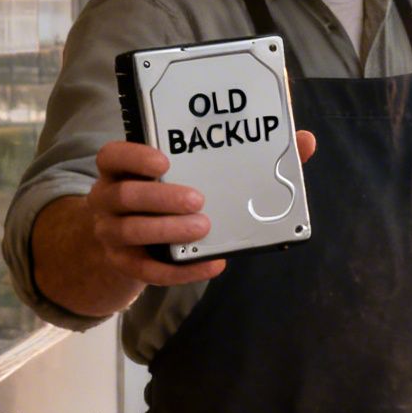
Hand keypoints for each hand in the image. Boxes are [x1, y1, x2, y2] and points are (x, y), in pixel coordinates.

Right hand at [84, 130, 317, 288]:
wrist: (125, 245)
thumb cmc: (167, 196)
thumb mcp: (187, 173)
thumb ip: (240, 156)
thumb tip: (303, 140)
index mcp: (121, 170)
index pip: (112, 156)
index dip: (135, 156)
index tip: (166, 160)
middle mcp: (108, 200)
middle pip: (126, 196)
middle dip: (162, 198)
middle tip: (199, 200)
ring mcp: (112, 235)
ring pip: (132, 232)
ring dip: (169, 230)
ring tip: (204, 227)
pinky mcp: (126, 266)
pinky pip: (150, 272)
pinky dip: (184, 271)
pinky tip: (214, 264)